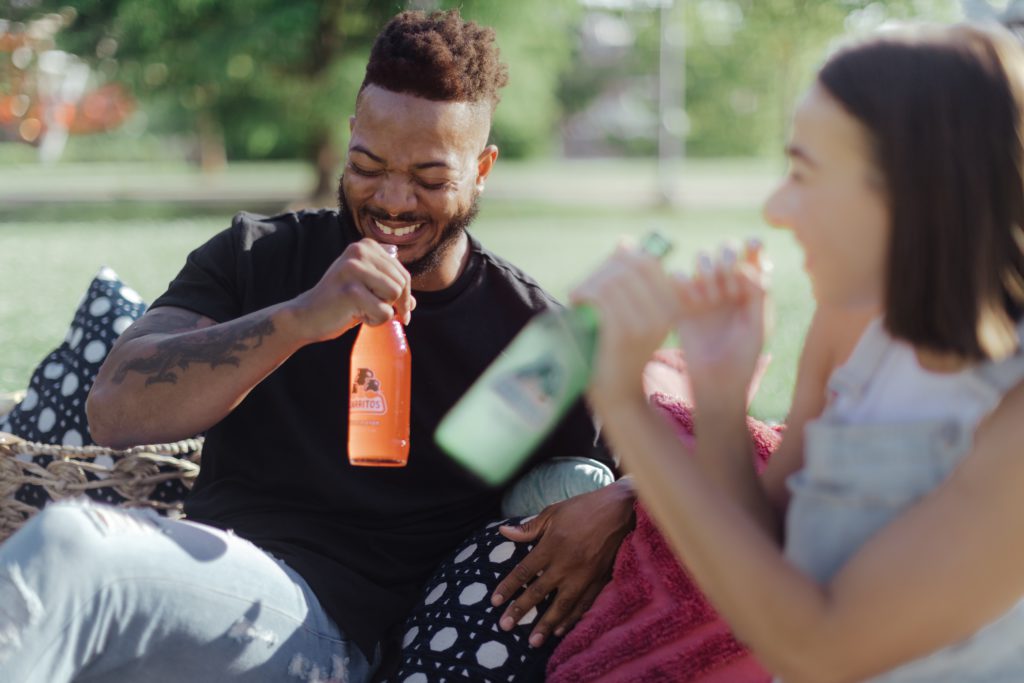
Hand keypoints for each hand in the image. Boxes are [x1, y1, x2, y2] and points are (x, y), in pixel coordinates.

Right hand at [289, 238, 415, 342]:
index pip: (403, 273)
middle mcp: (360, 251)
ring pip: (395, 295)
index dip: (404, 296)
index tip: (397, 309)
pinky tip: (356, 316)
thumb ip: (388, 287)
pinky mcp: (351, 290)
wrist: (306, 316)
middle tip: (373, 311)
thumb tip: (413, 303)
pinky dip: (374, 321)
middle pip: (402, 283)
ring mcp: (353, 269)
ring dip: (383, 311)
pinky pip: (384, 312)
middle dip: (394, 304)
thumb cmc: (340, 303)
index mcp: (366, 245)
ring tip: (362, 310)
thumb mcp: (366, 287)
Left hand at [490, 480, 635, 646]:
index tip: (495, 602)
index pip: (524, 571)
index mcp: (552, 546)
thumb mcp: (553, 512)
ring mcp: (584, 576)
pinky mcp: (599, 581)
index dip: (508, 587)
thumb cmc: (584, 509)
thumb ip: (529, 528)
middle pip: (539, 592)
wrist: (620, 511)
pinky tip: (561, 630)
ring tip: (533, 642)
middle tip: (505, 626)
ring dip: (546, 625)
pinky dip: (571, 619)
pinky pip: (583, 605)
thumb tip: (503, 532)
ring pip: (561, 606)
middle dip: (520, 610)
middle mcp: (566, 565)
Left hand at [571, 240, 679, 406]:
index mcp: (671, 305)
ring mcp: (645, 323)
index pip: (646, 262)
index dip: (620, 259)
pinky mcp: (623, 333)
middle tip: (586, 287)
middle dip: (603, 270)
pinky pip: (602, 298)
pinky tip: (575, 302)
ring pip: (613, 280)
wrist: (618, 395)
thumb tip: (625, 242)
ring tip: (579, 295)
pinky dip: (584, 293)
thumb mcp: (632, 312)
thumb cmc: (619, 351)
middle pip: (630, 266)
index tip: (603, 275)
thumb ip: (630, 279)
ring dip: (590, 283)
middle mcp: (664, 312)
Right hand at [673, 241, 769, 410]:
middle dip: (727, 260)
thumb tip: (745, 264)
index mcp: (752, 287)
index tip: (752, 247)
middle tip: (730, 287)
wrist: (716, 381)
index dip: (752, 245)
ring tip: (713, 300)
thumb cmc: (744, 356)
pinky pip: (678, 276)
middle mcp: (728, 284)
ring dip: (709, 272)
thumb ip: (758, 293)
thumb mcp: (759, 324)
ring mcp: (704, 291)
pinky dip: (686, 283)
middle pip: (725, 249)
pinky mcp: (681, 301)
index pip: (753, 252)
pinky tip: (695, 305)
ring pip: (702, 258)